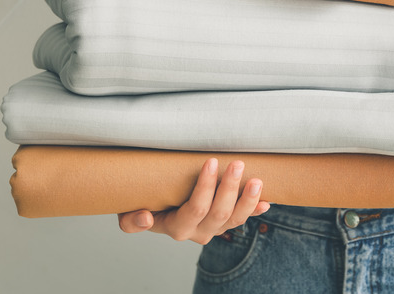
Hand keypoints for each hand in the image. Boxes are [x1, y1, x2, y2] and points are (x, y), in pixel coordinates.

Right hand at [117, 158, 269, 243]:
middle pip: (219, 214)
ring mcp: (214, 228)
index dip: (205, 188)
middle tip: (237, 163)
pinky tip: (266, 201)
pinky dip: (255, 210)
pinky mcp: (225, 223)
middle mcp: (198, 231)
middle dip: (230, 188)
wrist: (155, 210)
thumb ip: (131, 221)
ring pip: (235, 220)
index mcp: (177, 227)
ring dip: (248, 200)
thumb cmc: (143, 204)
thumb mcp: (127, 212)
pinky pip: (243, 219)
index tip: (210, 162)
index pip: (195, 209)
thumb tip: (145, 217)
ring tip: (257, 180)